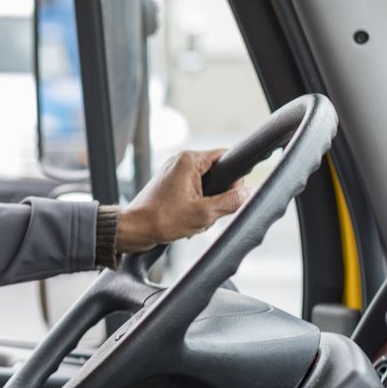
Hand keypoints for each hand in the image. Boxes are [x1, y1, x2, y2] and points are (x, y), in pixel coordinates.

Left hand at [116, 149, 248, 252]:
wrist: (134, 229)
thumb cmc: (162, 219)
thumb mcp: (204, 213)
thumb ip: (231, 201)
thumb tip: (252, 192)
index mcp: (189, 160)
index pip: (226, 157)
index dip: (235, 178)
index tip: (233, 195)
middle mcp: (181, 161)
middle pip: (218, 173)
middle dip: (219, 195)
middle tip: (209, 212)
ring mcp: (174, 172)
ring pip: (207, 185)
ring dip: (208, 204)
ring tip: (196, 218)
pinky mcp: (171, 184)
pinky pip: (195, 191)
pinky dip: (197, 206)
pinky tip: (190, 219)